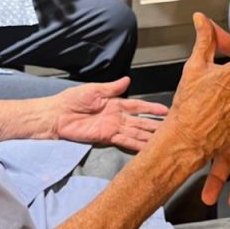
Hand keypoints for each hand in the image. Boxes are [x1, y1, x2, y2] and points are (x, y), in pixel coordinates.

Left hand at [49, 77, 167, 151]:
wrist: (58, 115)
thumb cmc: (72, 100)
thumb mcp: (94, 90)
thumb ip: (112, 88)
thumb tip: (128, 80)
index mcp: (115, 104)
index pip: (137, 106)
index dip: (151, 109)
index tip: (165, 111)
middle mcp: (117, 117)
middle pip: (140, 122)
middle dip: (155, 125)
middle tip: (171, 129)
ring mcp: (113, 128)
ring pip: (135, 133)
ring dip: (149, 137)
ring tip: (164, 141)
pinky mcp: (106, 138)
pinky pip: (124, 141)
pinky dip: (136, 145)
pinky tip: (147, 148)